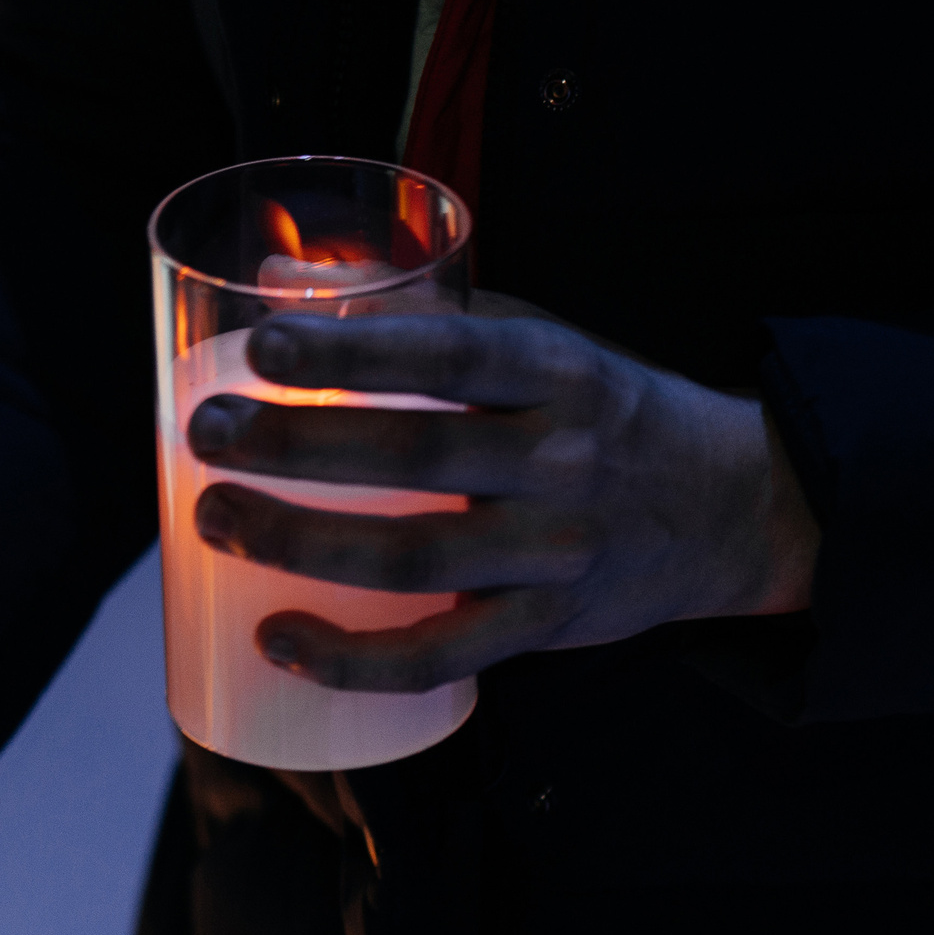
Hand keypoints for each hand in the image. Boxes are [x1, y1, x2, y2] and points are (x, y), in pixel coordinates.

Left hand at [185, 296, 818, 692]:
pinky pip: (442, 655)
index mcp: (556, 372)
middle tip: (205, 434)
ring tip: (214, 518)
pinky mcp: (545, 627)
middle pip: (414, 456)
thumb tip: (278, 275)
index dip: (356, 350)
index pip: (450, 353)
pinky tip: (279, 639)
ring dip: (301, 543)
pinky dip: (354, 659)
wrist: (729, 506)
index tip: (263, 344)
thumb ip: (414, 308)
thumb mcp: (532, 339)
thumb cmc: (596, 409)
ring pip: (414, 558)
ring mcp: (553, 552)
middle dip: (297, 445)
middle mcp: (561, 459)